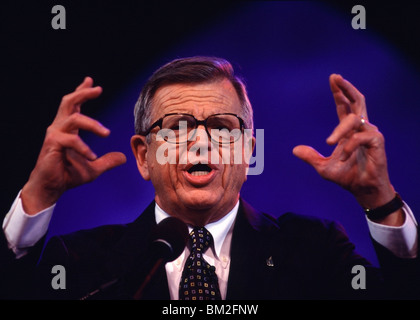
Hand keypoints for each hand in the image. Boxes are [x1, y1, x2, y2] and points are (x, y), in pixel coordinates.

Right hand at [21, 77, 126, 213]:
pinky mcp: (53, 144)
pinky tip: (92, 157)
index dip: (81, 91)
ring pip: (74, 118)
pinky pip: (71, 140)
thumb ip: (107, 161)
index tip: (90, 81)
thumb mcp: (93, 167)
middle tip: (98, 89)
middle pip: (69, 102)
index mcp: (68, 128)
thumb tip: (123, 157)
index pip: (74, 105)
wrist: (51, 188)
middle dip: (83, 93)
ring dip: (92, 124)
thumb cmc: (68, 175)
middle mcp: (60, 127)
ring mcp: (55, 134)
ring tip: (106, 133)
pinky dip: (84, 148)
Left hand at [293, 74, 402, 224]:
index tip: (333, 79)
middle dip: (346, 88)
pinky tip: (343, 156)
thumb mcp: (323, 167)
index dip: (339, 93)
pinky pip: (361, 136)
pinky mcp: (377, 142)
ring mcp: (370, 134)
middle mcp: (361, 129)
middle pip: (357, 101)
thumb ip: (311, 157)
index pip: (344, 107)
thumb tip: (295, 149)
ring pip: (356, 119)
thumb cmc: (347, 177)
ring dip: (340, 130)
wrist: (362, 191)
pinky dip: (349, 145)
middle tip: (335, 77)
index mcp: (348, 131)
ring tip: (329, 142)